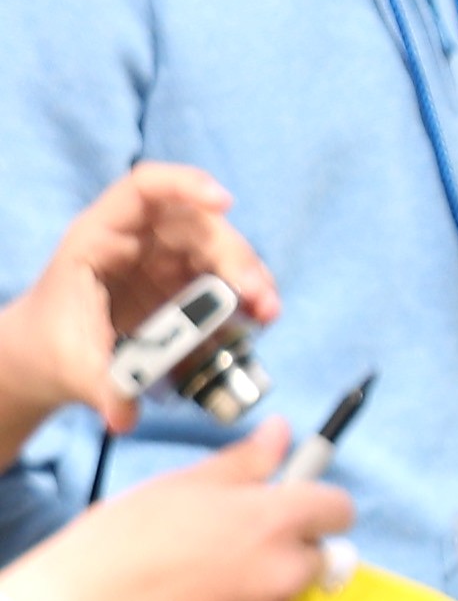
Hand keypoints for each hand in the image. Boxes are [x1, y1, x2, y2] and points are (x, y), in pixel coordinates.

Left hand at [0, 164, 281, 441]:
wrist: (49, 360)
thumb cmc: (52, 348)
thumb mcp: (71, 366)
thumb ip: (101, 386)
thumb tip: (124, 415)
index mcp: (101, 239)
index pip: (143, 189)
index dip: (186, 185)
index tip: (224, 203)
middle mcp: (142, 241)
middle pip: (200, 228)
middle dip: (236, 257)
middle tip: (258, 297)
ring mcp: (168, 261)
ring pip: (220, 253)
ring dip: (250, 280)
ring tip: (265, 314)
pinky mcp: (186, 285)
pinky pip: (224, 282)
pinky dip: (245, 300)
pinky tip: (255, 323)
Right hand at [4, 421, 348, 600]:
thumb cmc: (118, 547)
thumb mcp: (179, 488)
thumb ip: (244, 463)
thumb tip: (282, 434)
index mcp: (274, 522)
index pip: (338, 509)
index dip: (316, 508)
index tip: (293, 513)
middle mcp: (283, 573)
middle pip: (314, 559)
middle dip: (283, 554)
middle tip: (226, 557)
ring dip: (255, 600)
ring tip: (194, 597)